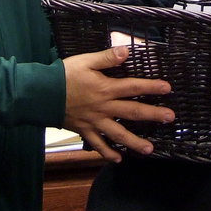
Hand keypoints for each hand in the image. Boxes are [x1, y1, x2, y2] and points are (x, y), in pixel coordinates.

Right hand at [63, 45, 173, 162]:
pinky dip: (107, 153)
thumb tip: (127, 51)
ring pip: (118, 134)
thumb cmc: (63, 75)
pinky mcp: (84, 130)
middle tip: (170, 118)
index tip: (167, 88)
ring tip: (150, 149)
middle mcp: (103, 107)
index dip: (151, 87)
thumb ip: (107, 58)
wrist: (40, 94)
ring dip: (134, 142)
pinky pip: (97, 144)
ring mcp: (94, 121)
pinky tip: (118, 159)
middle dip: (152, 115)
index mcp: (105, 88)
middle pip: (132, 112)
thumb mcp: (85, 61)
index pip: (133, 87)